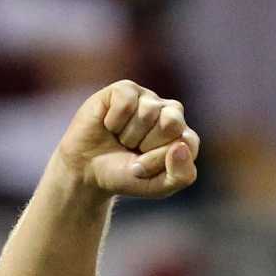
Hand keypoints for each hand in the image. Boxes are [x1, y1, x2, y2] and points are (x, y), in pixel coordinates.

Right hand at [54, 81, 199, 200]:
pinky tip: (110, 125)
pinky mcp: (125, 89)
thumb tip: (181, 146)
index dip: (160, 160)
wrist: (87, 169)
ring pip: (148, 112)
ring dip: (128, 135)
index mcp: (184, 136)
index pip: (187, 144)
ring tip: (121, 139)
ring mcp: (148, 98)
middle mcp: (171, 113)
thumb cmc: (125, 175)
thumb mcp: (157, 187)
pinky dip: (114, 121)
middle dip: (147, 145)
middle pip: (171, 123)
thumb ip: (181, 176)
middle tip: (133, 151)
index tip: (144, 168)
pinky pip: (126, 103)